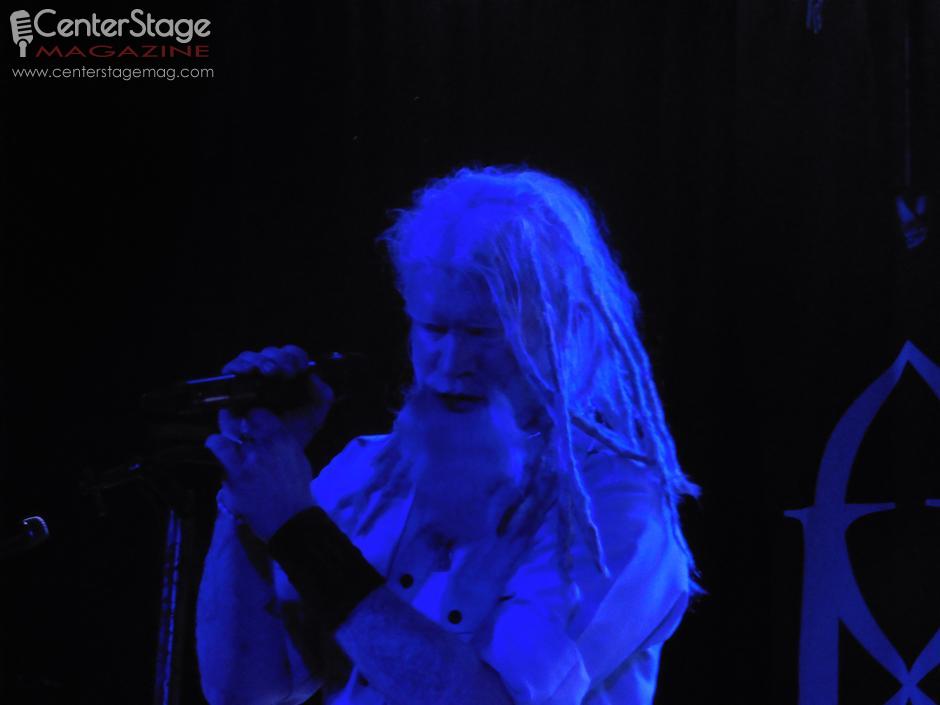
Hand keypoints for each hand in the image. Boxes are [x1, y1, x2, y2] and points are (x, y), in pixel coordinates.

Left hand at [207, 408, 315, 540]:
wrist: (290, 519)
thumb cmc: (298, 490)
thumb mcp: (296, 458)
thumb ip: (281, 442)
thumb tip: (268, 433)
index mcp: (281, 438)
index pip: (258, 413)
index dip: (252, 414)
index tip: (249, 418)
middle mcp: (262, 445)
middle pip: (238, 423)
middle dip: (232, 421)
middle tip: (228, 419)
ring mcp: (245, 462)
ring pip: (222, 440)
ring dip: (219, 439)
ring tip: (216, 440)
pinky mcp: (232, 479)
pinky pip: (221, 461)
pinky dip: (219, 454)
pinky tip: (220, 455)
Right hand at [221, 344, 332, 448]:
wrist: (271, 453)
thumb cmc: (292, 431)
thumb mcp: (316, 412)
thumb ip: (322, 392)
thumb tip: (311, 375)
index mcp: (290, 376)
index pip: (292, 355)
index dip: (295, 357)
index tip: (299, 369)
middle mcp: (269, 375)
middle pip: (272, 352)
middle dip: (280, 359)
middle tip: (284, 373)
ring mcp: (250, 380)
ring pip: (251, 357)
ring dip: (260, 360)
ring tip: (268, 371)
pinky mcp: (232, 388)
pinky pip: (232, 368)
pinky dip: (238, 365)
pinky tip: (247, 371)